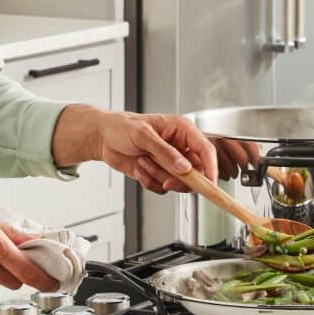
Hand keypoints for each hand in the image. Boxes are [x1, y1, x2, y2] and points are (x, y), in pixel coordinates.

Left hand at [57, 108, 218, 194]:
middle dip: (179, 179)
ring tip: (143, 162)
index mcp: (182, 131)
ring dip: (157, 176)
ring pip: (177, 182)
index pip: (205, 150)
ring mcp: (169, 162)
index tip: (210, 183)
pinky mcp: (159, 173)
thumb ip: (165, 152)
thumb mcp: (143, 135)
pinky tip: (139, 168)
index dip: (211, 168)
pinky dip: (149, 181)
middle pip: (196, 172)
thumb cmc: (121, 127)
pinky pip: (162, 187)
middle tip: (167, 179)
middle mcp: (179, 147)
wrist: (103, 138)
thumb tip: (183, 167)